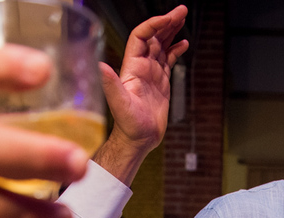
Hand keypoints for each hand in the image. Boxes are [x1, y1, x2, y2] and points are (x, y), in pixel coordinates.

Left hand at [99, 7, 189, 158]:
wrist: (138, 139)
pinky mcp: (160, 82)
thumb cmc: (128, 125)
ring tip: (182, 19)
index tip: (168, 18)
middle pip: (154, 36)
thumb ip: (111, 84)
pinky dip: (176, 50)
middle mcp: (141, 66)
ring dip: (171, 31)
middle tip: (181, 11)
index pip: (142, 36)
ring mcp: (151, 73)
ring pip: (162, 45)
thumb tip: (100, 66)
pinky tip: (183, 44)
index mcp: (132, 67)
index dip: (154, 24)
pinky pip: (168, 60)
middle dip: (166, 22)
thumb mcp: (119, 104)